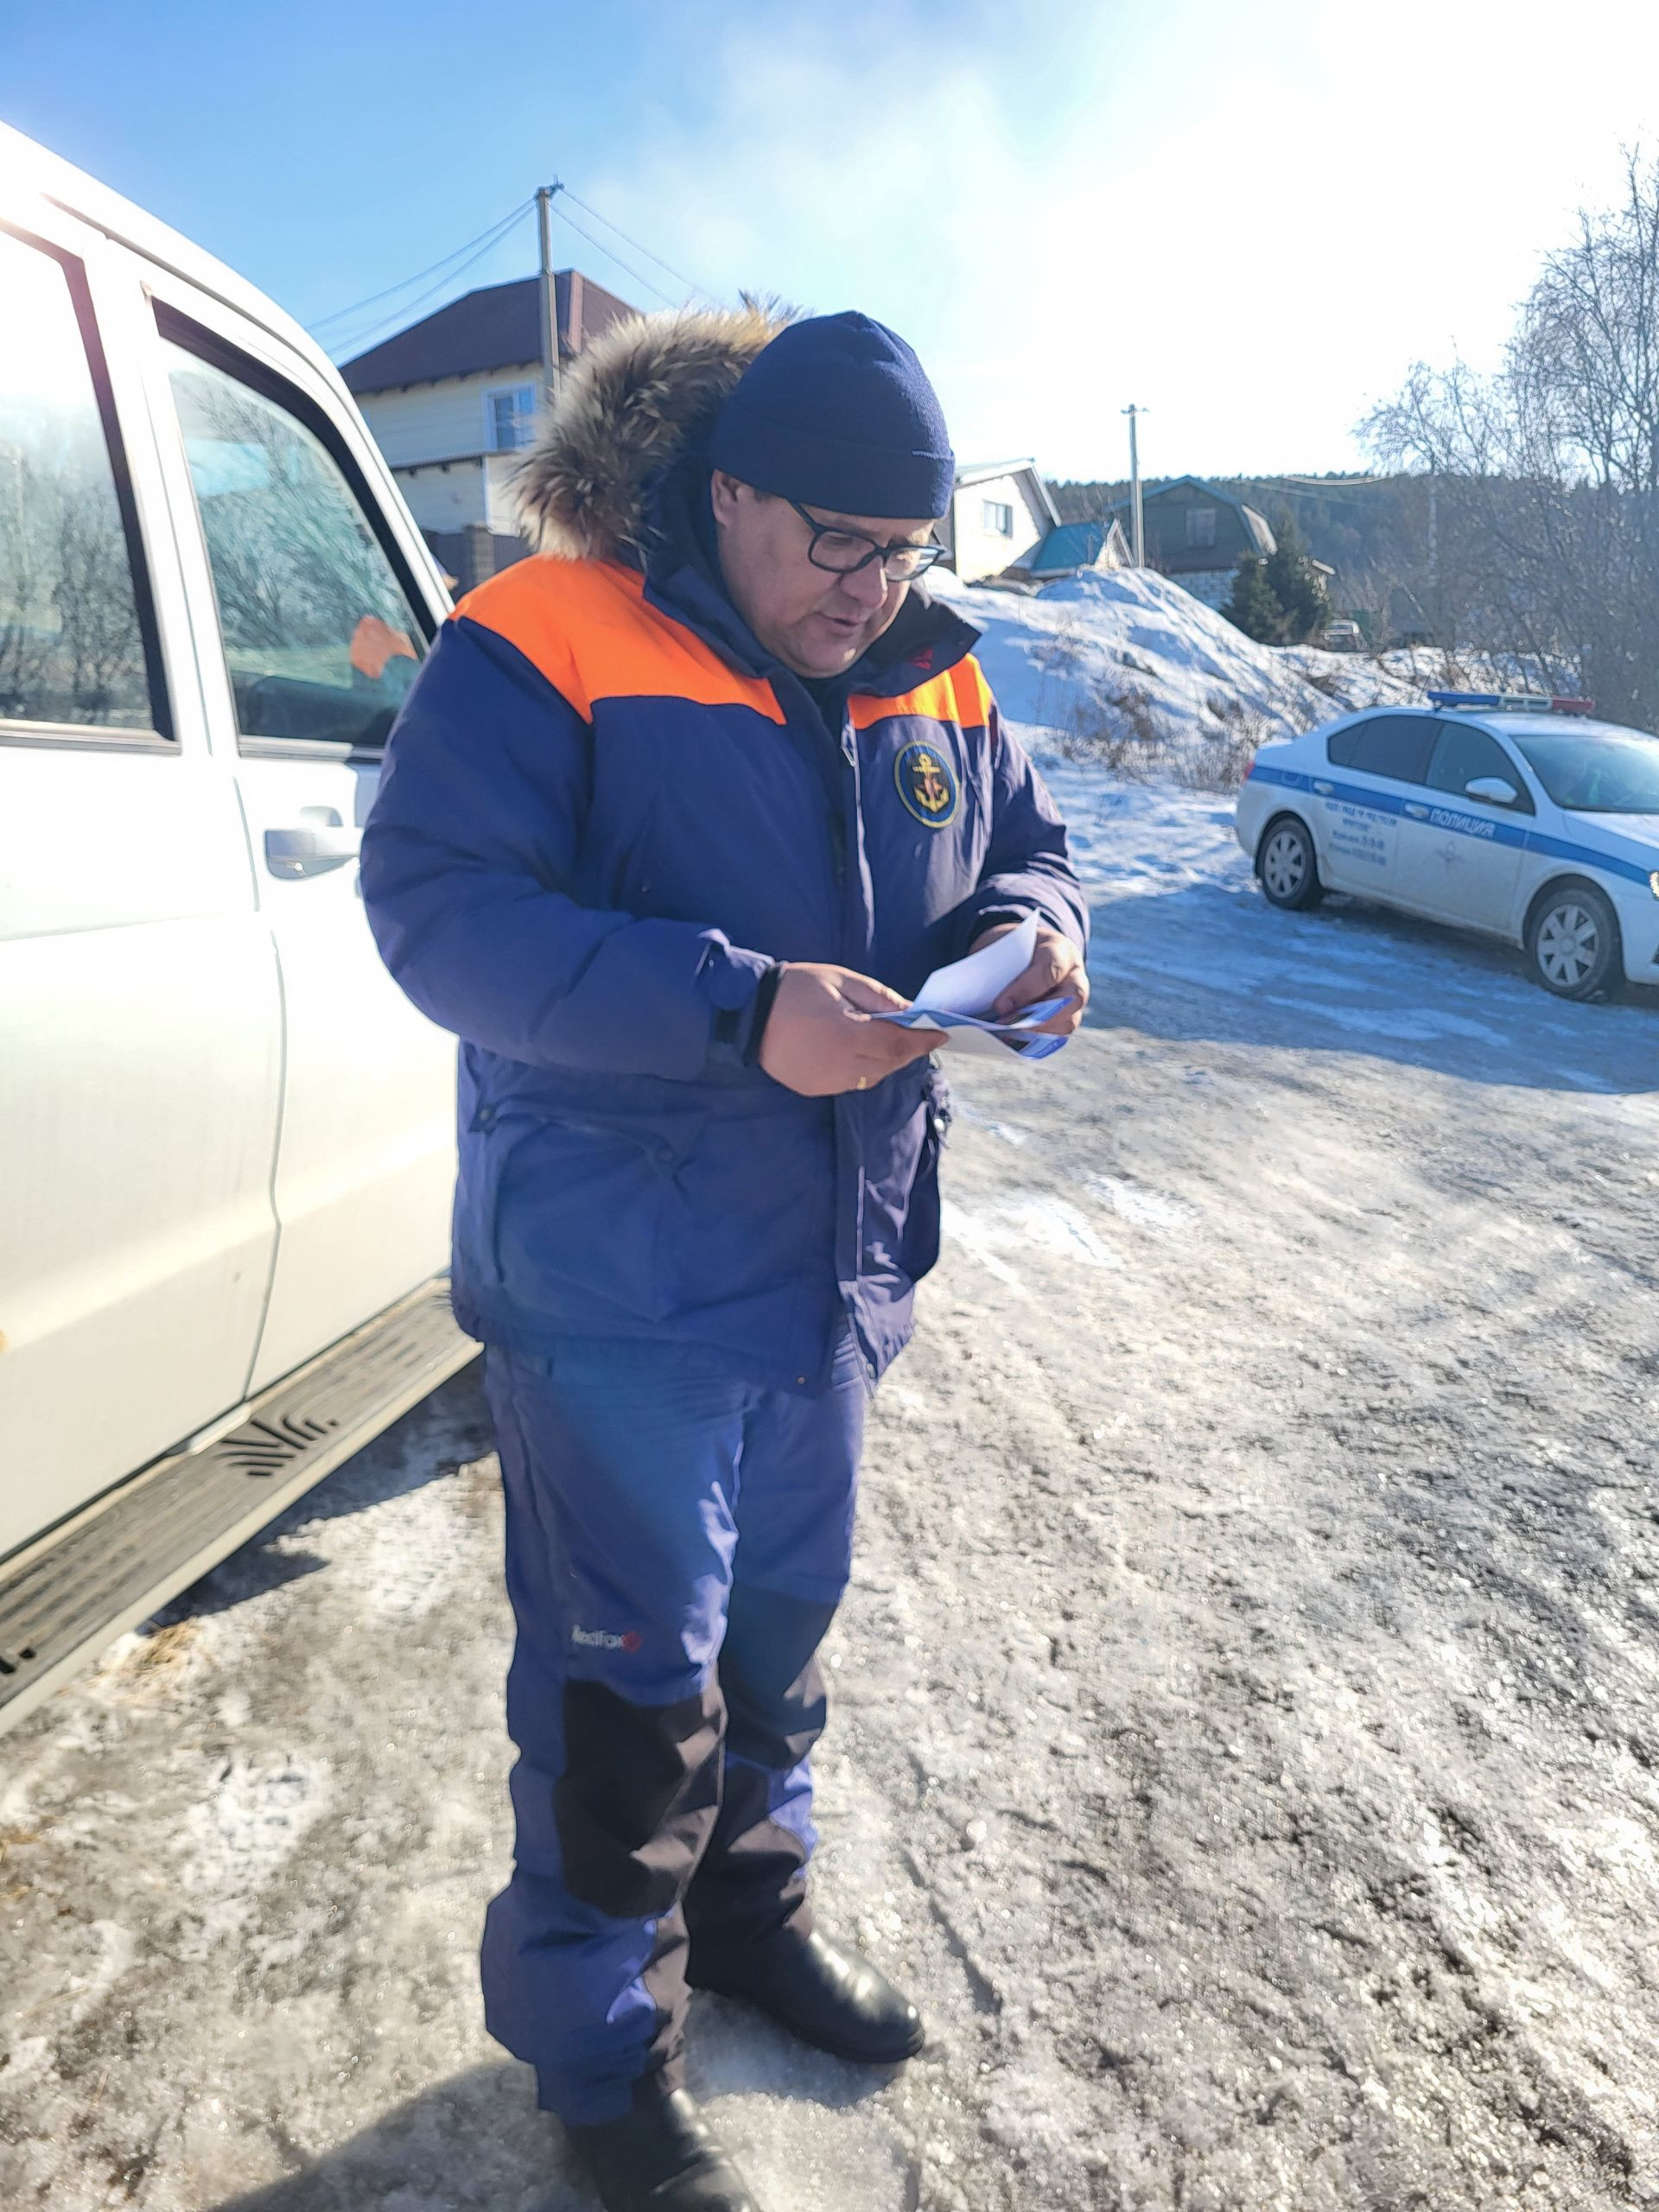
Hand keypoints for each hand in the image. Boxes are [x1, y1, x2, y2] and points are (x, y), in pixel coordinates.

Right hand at [759, 963, 943, 1096]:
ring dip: (885, 1062)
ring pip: (871, 1079)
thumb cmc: (796, 989)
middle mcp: (840, 1066)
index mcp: (848, 1036)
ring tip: (885, 1041)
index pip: (898, 1046)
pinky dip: (862, 1070)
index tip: (942, 1034)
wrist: (748, 1012)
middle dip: (907, 1051)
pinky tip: (858, 1052)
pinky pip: (850, 1083)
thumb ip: (880, 999)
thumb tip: (912, 1012)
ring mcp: (826, 1082)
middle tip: (918, 1035)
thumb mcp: (841, 981)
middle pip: (889, 1065)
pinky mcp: (814, 1088)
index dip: (924, 1041)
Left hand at [969, 921, 1088, 1036]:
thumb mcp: (1004, 946)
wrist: (1026, 951)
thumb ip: (999, 968)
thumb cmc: (1013, 949)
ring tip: (1007, 1038)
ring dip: (1037, 1034)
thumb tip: (981, 1001)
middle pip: (1072, 1000)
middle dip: (1039, 1017)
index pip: (1050, 971)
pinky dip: (1035, 1041)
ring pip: (1068, 1023)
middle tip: (1007, 1026)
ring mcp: (1074, 1000)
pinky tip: (1012, 1043)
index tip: (1000, 1006)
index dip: (1025, 991)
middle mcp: (1075, 977)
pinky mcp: (1066, 1019)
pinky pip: (1057, 1036)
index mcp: (1060, 951)